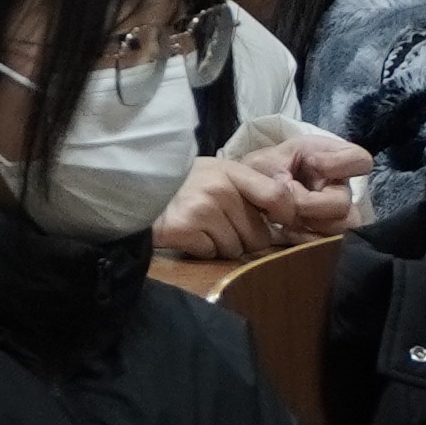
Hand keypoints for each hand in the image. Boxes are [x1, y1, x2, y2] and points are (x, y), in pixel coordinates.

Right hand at [150, 129, 367, 259]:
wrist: (134, 188)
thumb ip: (250, 187)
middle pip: (258, 234)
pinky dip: (203, 250)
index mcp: (230, 171)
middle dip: (244, 236)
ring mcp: (202, 209)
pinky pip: (212, 254)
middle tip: (221, 224)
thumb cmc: (182, 183)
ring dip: (222, 245)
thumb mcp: (217, 173)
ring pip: (237, 249)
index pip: (277, 195)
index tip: (280, 222)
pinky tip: (189, 235)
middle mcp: (220, 188)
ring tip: (203, 228)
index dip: (285, 214)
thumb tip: (291, 211)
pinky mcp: (185, 229)